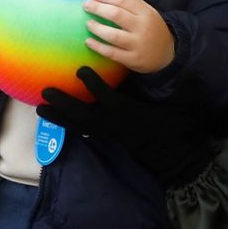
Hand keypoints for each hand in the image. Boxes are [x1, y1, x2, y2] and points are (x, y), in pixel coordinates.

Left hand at [38, 66, 209, 181]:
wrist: (176, 158)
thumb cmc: (177, 130)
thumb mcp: (182, 110)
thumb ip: (182, 92)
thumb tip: (187, 73)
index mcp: (131, 115)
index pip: (108, 99)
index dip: (94, 85)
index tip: (80, 70)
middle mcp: (116, 125)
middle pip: (84, 115)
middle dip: (64, 104)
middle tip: (45, 92)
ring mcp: (111, 133)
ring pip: (79, 125)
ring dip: (59, 117)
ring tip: (39, 108)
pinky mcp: (109, 138)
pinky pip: (84, 131)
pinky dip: (69, 125)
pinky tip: (56, 119)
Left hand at [83, 0, 173, 73]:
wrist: (168, 53)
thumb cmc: (152, 28)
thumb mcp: (146, 10)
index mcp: (145, 13)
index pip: (124, 1)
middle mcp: (142, 28)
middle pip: (117, 15)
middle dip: (99, 9)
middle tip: (86, 5)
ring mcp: (138, 44)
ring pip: (114, 35)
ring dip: (97, 28)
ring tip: (88, 23)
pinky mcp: (133, 59)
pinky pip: (112, 53)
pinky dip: (99, 47)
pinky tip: (88, 41)